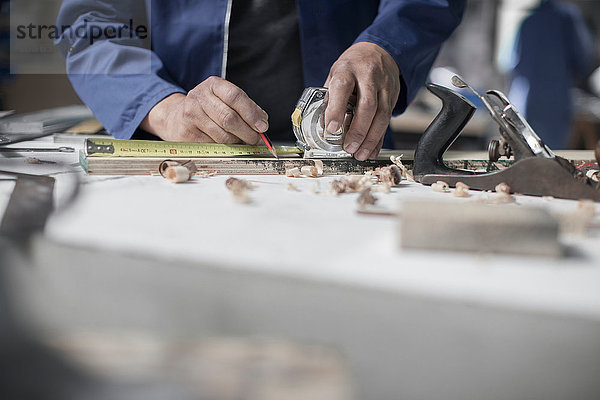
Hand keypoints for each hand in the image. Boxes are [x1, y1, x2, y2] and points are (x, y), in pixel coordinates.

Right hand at [141, 76, 267, 143]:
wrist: (175, 117)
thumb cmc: (208, 109)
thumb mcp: (224, 100)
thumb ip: (245, 108)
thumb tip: (262, 124)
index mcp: (213, 85)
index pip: (235, 96)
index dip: (252, 113)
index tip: (263, 126)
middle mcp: (199, 97)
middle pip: (229, 118)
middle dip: (247, 132)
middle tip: (256, 139)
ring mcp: (191, 115)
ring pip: (222, 135)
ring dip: (237, 142)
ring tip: (240, 141)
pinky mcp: (187, 133)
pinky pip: (213, 146)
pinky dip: (225, 148)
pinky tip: (226, 145)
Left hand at [324, 42, 400, 159]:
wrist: (379, 50)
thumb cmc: (353, 64)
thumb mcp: (336, 73)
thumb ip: (330, 96)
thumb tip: (322, 123)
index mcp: (348, 68)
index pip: (342, 87)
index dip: (336, 109)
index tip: (331, 128)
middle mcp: (369, 76)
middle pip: (367, 105)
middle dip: (358, 130)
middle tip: (349, 147)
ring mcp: (384, 85)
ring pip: (382, 115)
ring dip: (371, 138)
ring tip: (360, 154)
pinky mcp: (394, 95)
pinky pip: (388, 119)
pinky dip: (380, 138)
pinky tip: (373, 150)